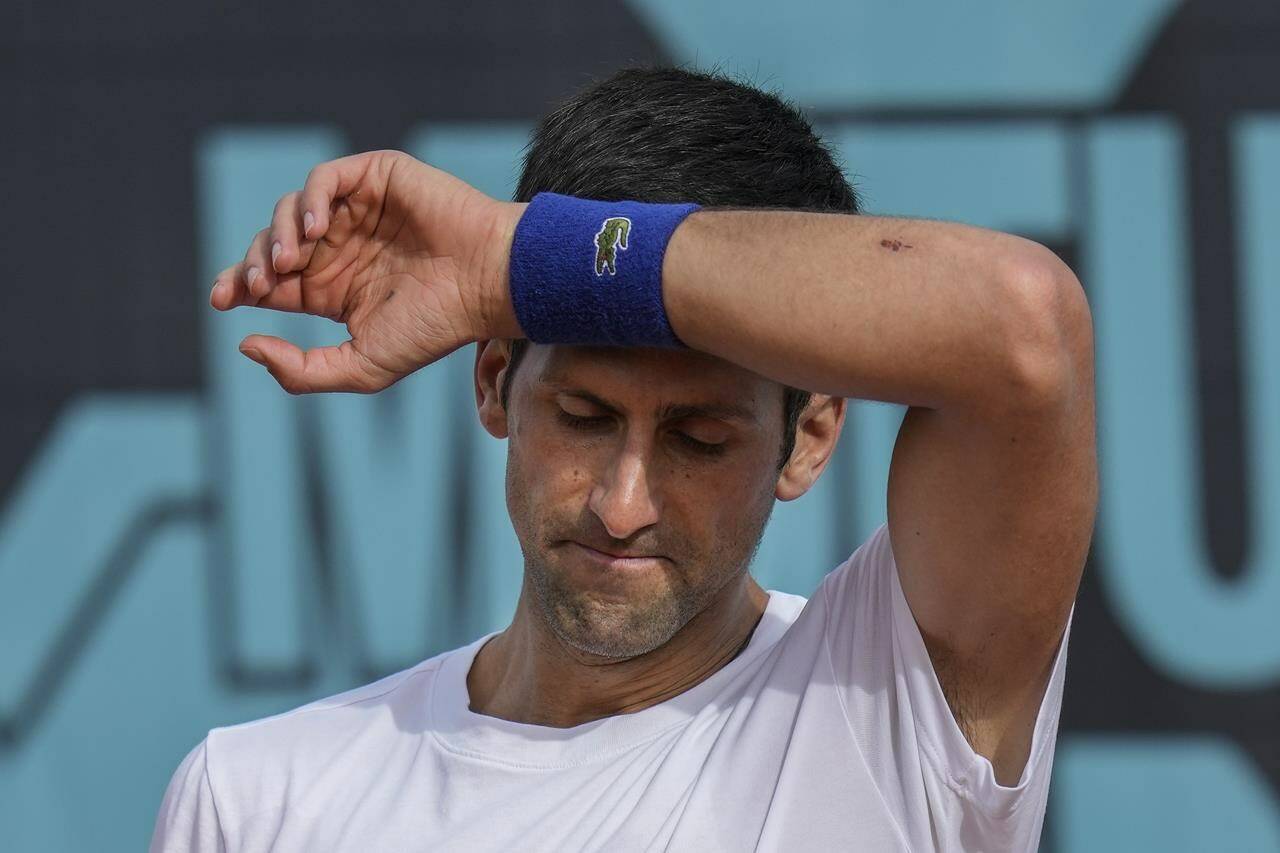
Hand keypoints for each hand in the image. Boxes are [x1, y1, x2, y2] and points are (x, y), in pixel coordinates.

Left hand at [210, 149, 523, 393]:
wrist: (488, 283)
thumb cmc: (435, 328)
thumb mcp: (361, 367)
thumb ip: (302, 372)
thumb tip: (244, 344)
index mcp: (334, 289)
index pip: (271, 281)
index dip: (239, 285)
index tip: (223, 300)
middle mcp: (342, 248)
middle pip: (273, 245)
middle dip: (253, 263)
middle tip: (254, 284)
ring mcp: (358, 211)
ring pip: (292, 210)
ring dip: (279, 234)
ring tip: (290, 262)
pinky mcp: (376, 179)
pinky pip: (325, 179)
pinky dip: (311, 199)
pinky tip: (315, 228)